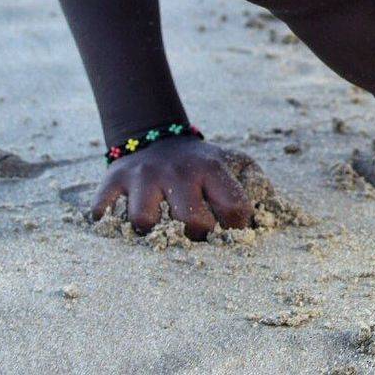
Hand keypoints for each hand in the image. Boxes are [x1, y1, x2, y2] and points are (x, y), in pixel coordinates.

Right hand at [90, 139, 253, 240]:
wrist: (155, 135)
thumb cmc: (201, 164)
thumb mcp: (235, 162)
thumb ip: (258, 186)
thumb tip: (271, 222)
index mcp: (211, 167)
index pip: (234, 209)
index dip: (237, 231)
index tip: (230, 237)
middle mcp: (177, 170)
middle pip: (191, 221)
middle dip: (197, 239)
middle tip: (194, 238)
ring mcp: (142, 175)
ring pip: (144, 222)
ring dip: (152, 235)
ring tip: (158, 233)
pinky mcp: (112, 180)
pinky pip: (103, 214)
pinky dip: (109, 225)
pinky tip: (121, 227)